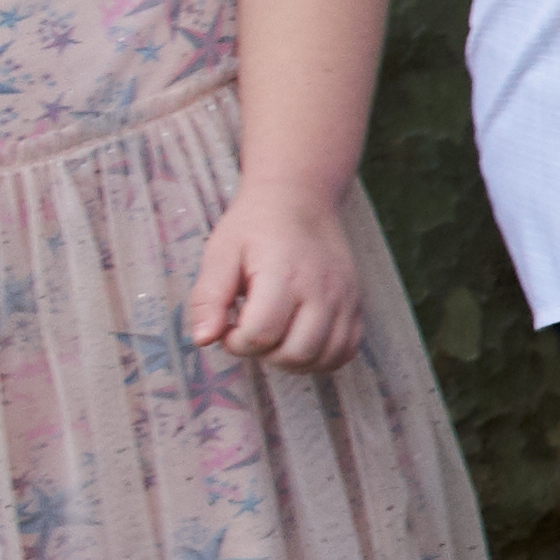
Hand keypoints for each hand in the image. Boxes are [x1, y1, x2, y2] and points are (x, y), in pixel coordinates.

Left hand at [188, 173, 368, 371]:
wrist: (300, 199)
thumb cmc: (254, 227)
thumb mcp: (220, 253)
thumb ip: (208, 298)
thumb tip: (203, 339)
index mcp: (283, 274)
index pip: (260, 334)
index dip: (235, 341)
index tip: (229, 324)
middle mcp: (322, 290)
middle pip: (295, 353)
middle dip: (264, 354)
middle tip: (251, 330)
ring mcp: (344, 299)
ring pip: (323, 359)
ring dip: (292, 360)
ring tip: (275, 336)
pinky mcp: (356, 304)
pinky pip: (346, 351)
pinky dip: (322, 358)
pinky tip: (300, 340)